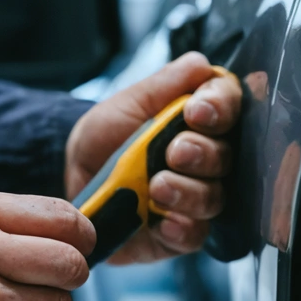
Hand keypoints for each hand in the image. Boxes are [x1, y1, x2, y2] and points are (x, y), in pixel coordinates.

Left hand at [65, 52, 242, 264]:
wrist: (72, 177)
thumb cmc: (104, 137)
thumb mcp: (125, 104)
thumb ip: (163, 85)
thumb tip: (201, 65)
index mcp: (199, 121)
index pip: (228, 107)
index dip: (220, 107)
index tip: (197, 111)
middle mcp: (206, 161)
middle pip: (226, 157)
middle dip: (203, 152)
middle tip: (176, 152)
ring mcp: (195, 199)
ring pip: (214, 198)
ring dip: (189, 192)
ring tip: (158, 186)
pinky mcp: (180, 234)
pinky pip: (195, 236)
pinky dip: (182, 228)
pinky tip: (164, 222)